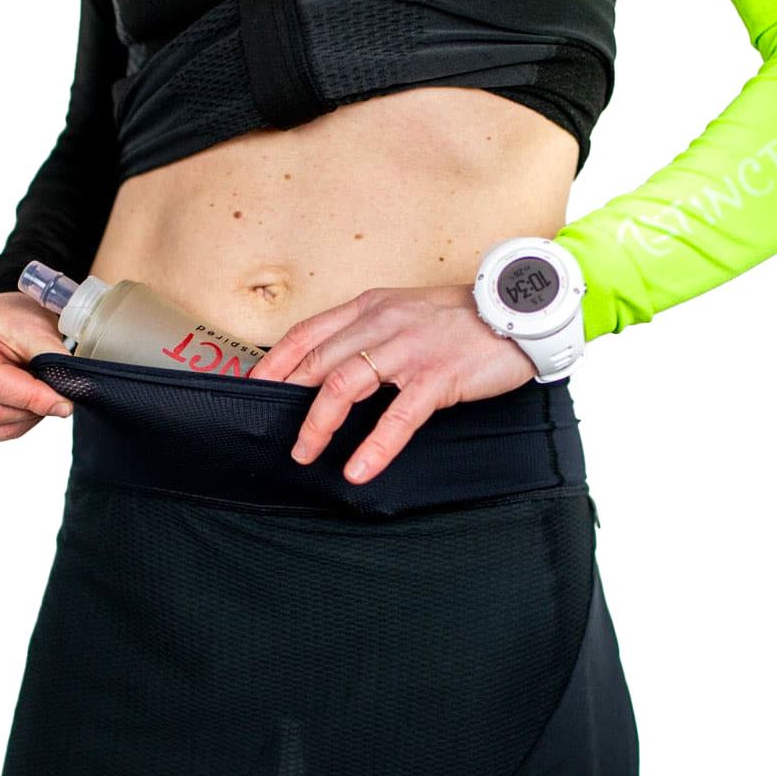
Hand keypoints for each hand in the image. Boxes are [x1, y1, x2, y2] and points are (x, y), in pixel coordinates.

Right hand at [0, 292, 74, 441]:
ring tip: (37, 391)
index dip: (32, 398)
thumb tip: (69, 395)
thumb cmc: (10, 320)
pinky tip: (23, 401)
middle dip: (33, 408)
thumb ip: (53, 361)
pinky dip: (17, 423)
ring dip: (27, 417)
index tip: (64, 403)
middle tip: (57, 393)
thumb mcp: (36, 329)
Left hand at [247, 283, 536, 483]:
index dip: (276, 360)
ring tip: (306, 453)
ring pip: (344, 385)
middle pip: (318, 362)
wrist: (521, 311)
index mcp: (372, 307)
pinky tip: (359, 468)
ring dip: (318, 424)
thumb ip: (373, 333)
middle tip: (277, 433)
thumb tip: (339, 366)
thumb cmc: (466, 318)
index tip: (255, 385)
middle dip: (290, 401)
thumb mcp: (408, 312)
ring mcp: (409, 350)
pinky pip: (397, 416)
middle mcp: (382, 324)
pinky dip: (374, 446)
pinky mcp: (437, 377)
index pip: (308, 332)